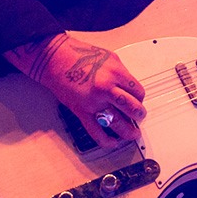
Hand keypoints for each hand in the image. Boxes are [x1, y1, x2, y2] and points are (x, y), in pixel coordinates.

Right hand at [3, 34, 146, 148]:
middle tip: (140, 117)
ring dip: (129, 131)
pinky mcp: (81, 111)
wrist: (56, 59)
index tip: (139, 101)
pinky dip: (106, 140)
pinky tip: (113, 142)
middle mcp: (107, 88)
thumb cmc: (79, 55)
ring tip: (133, 134)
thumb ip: (121, 73)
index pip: (138, 92)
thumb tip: (129, 87)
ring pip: (118, 122)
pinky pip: (96, 131)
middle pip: (133, 108)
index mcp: (116, 73)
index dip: (141, 98)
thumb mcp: (109, 57)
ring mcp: (94, 101)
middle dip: (139, 115)